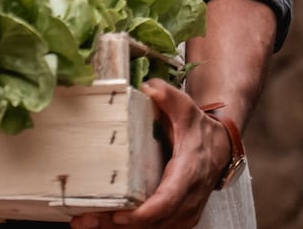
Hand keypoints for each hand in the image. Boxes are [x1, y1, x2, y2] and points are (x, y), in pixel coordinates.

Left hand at [69, 80, 230, 228]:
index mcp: (188, 173)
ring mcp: (183, 212)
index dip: (144, 212)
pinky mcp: (176, 217)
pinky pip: (152, 228)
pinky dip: (127, 227)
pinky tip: (100, 222)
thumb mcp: (185, 107)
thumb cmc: (197, 127)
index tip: (120, 215)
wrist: (218, 147)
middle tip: (84, 220)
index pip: (167, 200)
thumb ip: (167, 96)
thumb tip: (149, 88)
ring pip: (151, 228)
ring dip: (116, 228)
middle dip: (118, 223)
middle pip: (153, 221)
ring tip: (84, 222)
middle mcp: (187, 199)